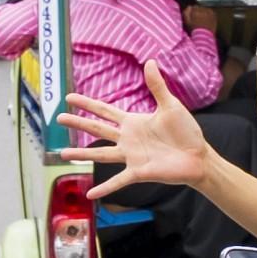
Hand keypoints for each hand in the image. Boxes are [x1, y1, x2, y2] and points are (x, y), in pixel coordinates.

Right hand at [65, 87, 210, 196]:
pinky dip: (104, 187)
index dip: (87, 104)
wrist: (198, 156)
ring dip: (82, 154)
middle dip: (77, 123)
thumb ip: (157, 86)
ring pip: (101, 154)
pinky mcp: (139, 172)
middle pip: (97, 129)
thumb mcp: (171, 106)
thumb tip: (150, 61)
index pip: (104, 110)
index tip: (69, 98)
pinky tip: (89, 195)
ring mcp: (131, 156)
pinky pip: (118, 181)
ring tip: (63, 154)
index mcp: (133, 122)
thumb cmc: (186, 132)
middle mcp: (128, 139)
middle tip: (58, 118)